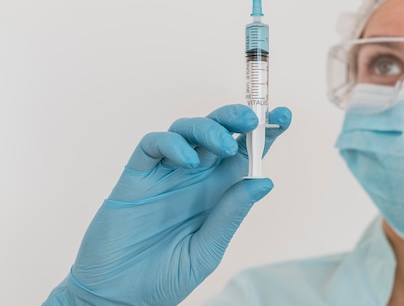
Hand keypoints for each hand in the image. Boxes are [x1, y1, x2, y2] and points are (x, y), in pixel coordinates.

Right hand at [44, 104, 291, 305]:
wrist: (118, 297)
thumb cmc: (165, 278)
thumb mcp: (207, 250)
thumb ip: (231, 214)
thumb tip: (264, 181)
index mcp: (217, 192)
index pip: (245, 153)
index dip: (264, 133)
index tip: (284, 117)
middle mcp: (194, 177)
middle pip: (219, 131)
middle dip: (237, 118)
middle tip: (252, 120)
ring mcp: (166, 173)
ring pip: (187, 129)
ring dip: (209, 128)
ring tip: (224, 145)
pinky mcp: (137, 176)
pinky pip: (153, 144)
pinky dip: (173, 143)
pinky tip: (189, 160)